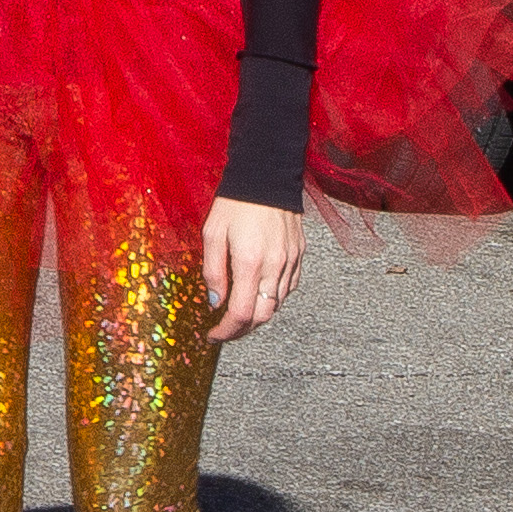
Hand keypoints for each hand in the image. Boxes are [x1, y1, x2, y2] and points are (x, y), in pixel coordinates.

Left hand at [200, 197, 303, 341]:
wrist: (266, 176)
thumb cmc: (235, 203)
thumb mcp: (212, 233)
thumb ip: (213, 271)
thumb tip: (215, 302)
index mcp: (250, 262)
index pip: (241, 313)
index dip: (226, 331)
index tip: (214, 335)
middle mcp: (275, 266)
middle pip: (263, 317)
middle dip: (243, 330)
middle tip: (225, 329)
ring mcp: (291, 261)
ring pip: (277, 304)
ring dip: (258, 314)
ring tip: (239, 310)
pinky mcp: (300, 254)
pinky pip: (288, 288)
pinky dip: (273, 297)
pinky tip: (259, 291)